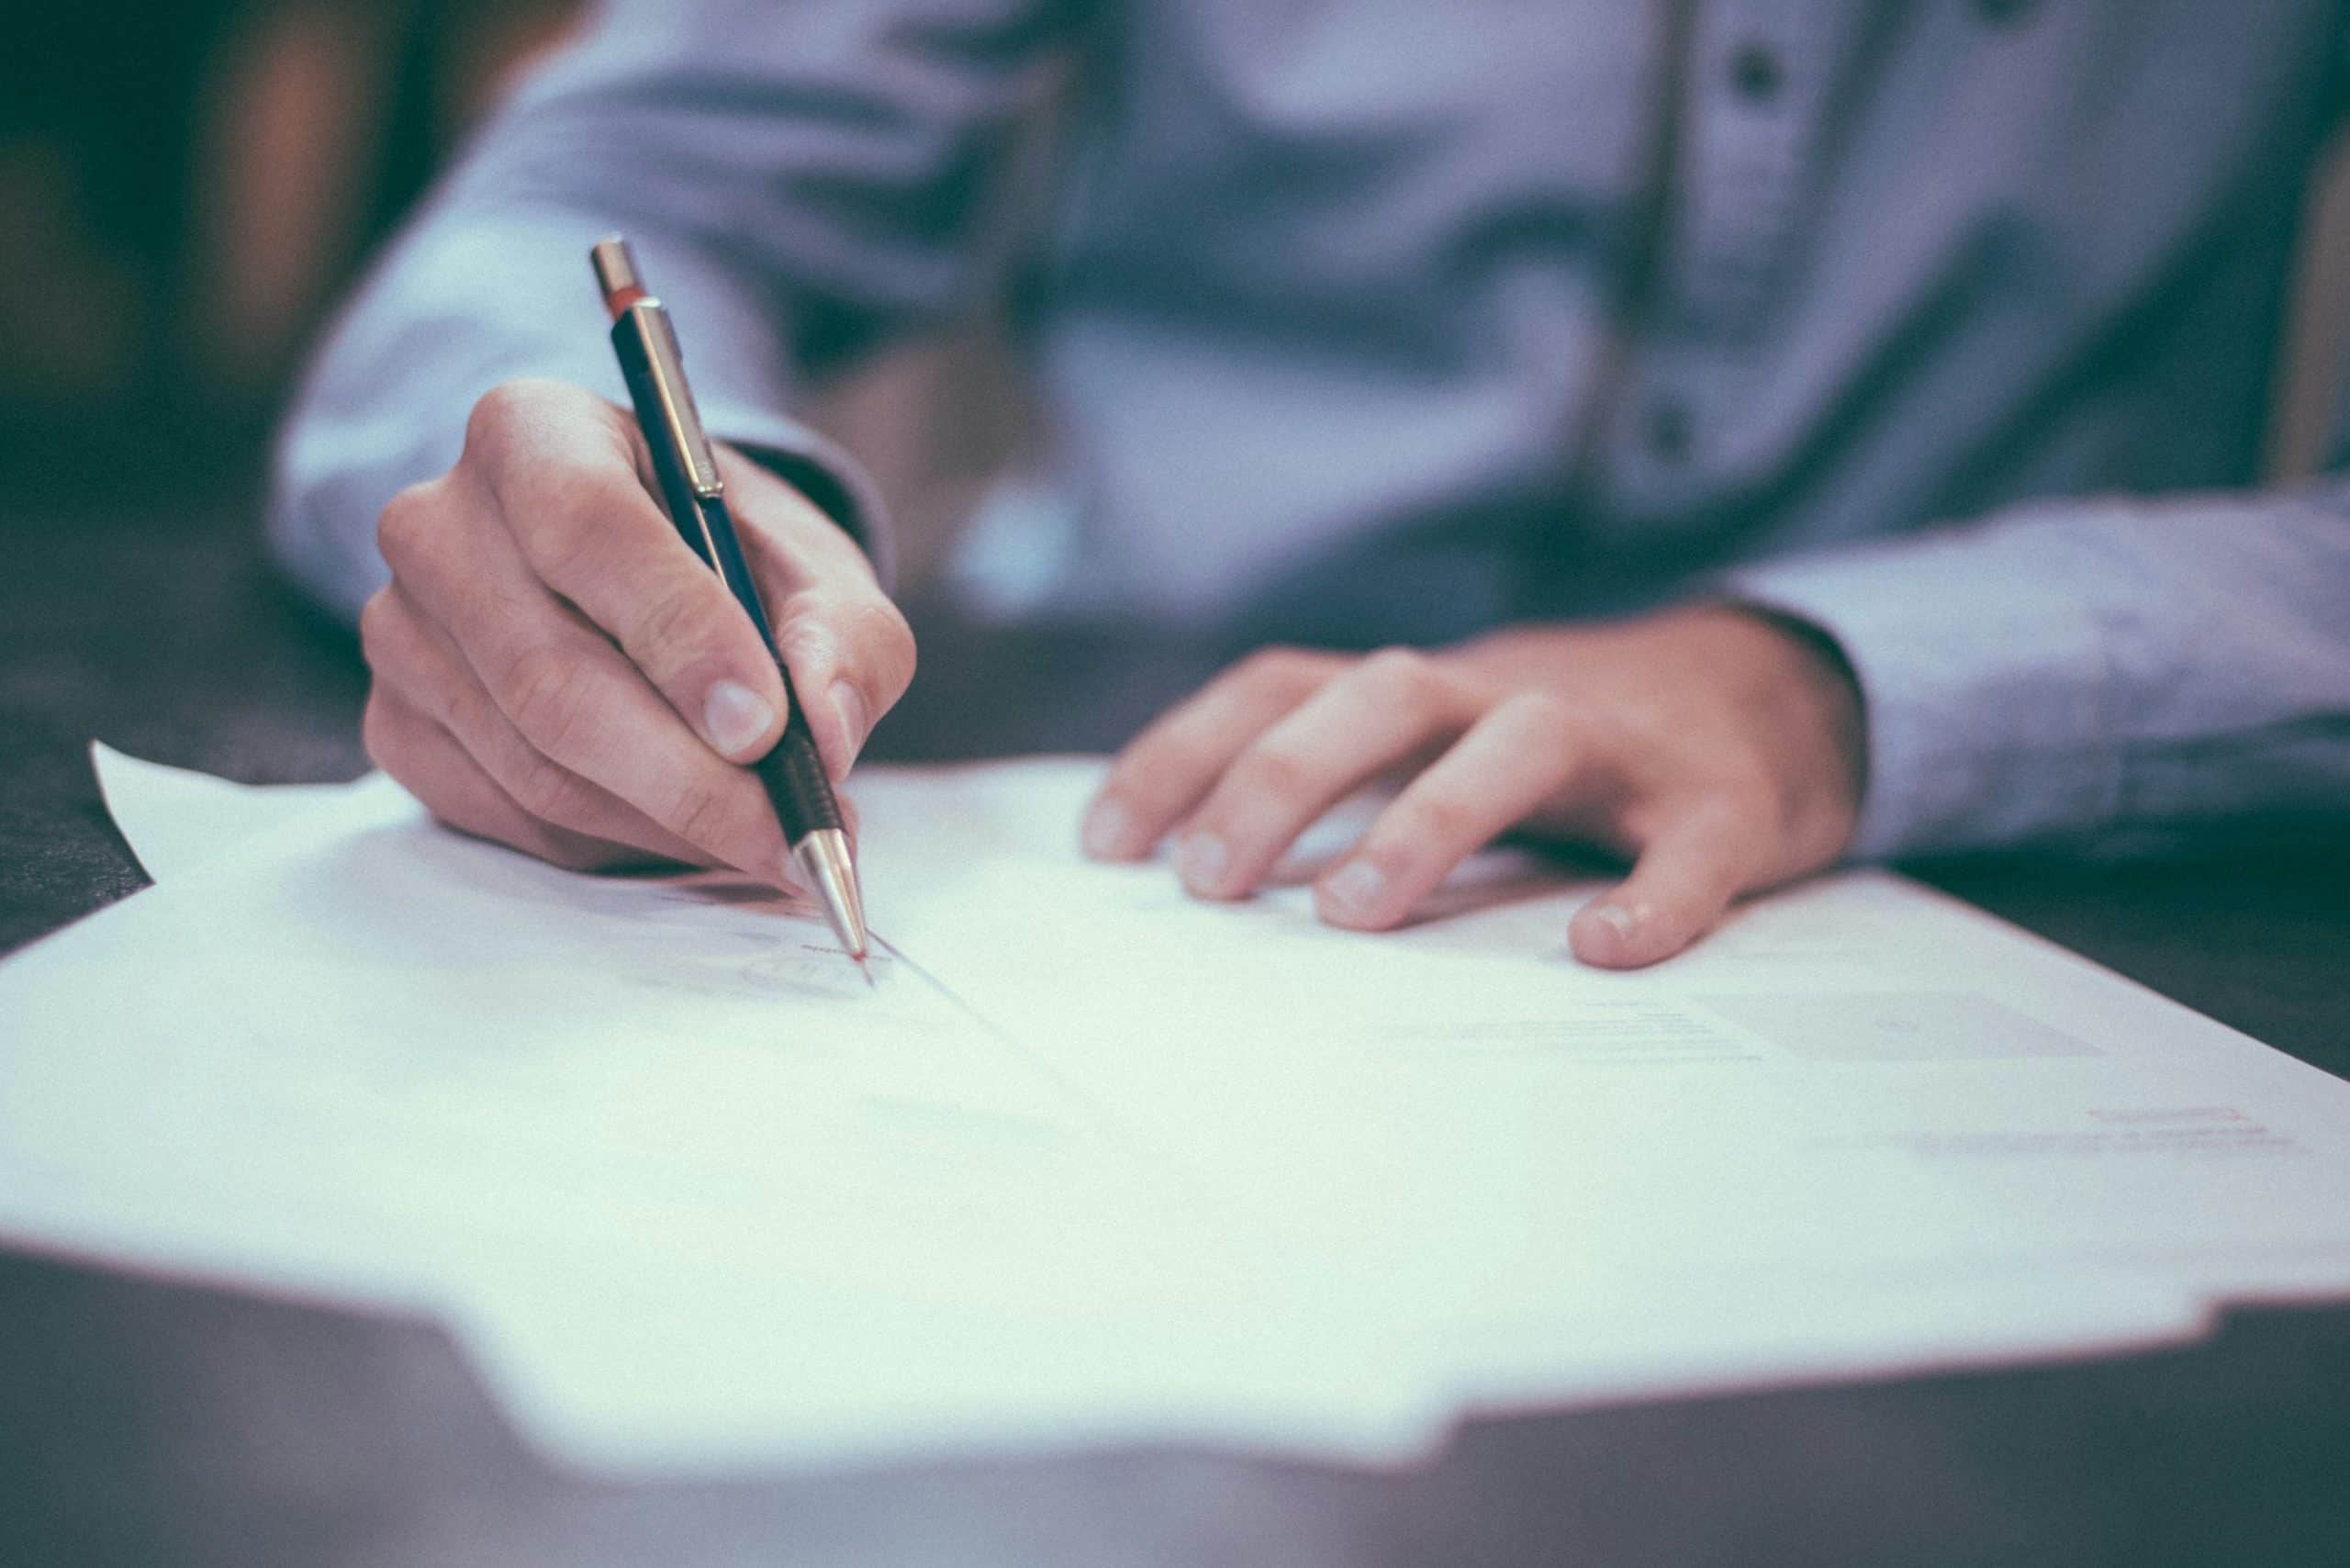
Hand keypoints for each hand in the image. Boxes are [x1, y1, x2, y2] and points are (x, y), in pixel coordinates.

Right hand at [359, 378, 914, 879]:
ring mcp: (402, 631)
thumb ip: (844, 636)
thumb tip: (825, 730)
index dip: (679, 635)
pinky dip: (614, 842)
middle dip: (688, 775)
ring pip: (535, 764)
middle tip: (789, 832)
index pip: (586, 527)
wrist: (651, 581)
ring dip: (666, 822)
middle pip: (550, 675)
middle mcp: (439, 523)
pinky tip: (683, 827)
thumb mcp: (817, 569)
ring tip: (765, 836)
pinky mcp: (397, 724)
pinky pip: (509, 815)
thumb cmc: (732, 560)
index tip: (765, 726)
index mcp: (534, 432)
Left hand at [1080, 606, 1864, 966]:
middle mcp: (1506, 696)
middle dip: (1281, 778)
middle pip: (1382, 695)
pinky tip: (1604, 951)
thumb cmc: (1570, 747)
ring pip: (1519, 742)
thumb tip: (1197, 879)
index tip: (1104, 845)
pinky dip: (1652, 895)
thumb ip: (1348, 786)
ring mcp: (1619, 745)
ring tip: (1352, 914)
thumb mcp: (1444, 742)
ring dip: (1428, 817)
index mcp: (1426, 693)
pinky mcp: (1722, 803)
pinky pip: (1688, 845)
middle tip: (1207, 884)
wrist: (1778, 693)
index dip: (1187, 751)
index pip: (1283, 686)